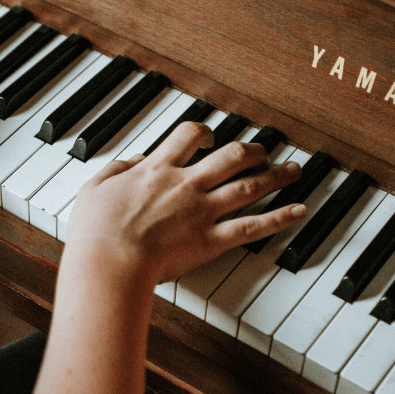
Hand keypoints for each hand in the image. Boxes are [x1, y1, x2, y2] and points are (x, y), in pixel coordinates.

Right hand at [64, 121, 305, 288]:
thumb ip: (118, 169)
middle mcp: (186, 184)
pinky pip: (253, 226)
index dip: (203, 132)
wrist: (109, 261)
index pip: (188, 136)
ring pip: (249, 185)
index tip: (208, 137)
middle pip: (230, 156)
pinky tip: (299, 210)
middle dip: (251, 150)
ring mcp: (203, 211)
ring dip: (275, 175)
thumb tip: (134, 160)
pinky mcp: (212, 240)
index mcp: (157, 169)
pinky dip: (280, 217)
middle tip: (263, 150)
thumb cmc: (95, 230)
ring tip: (293, 170)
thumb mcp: (95, 188)